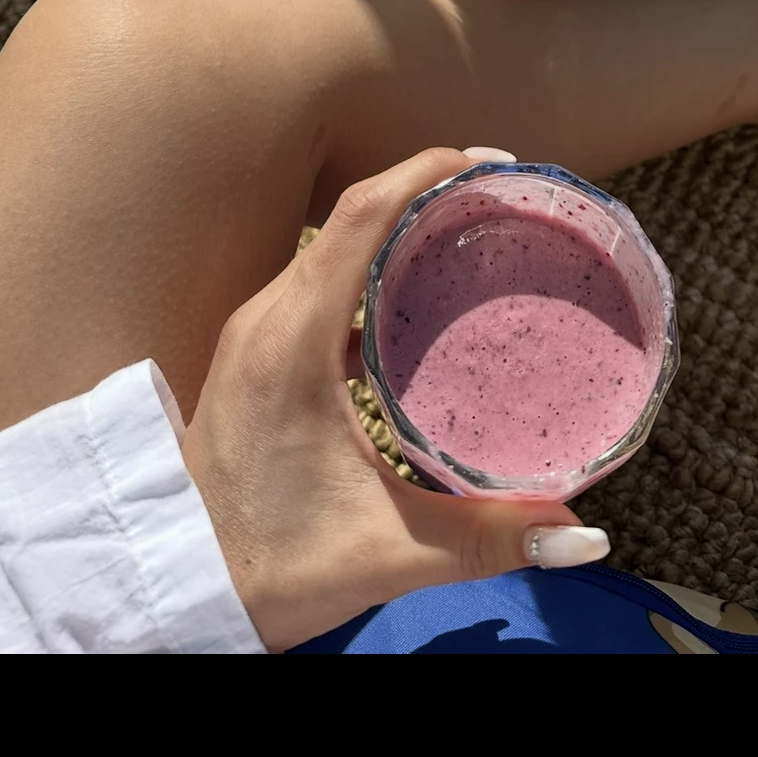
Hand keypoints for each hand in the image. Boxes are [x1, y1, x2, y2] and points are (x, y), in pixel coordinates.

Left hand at [180, 148, 608, 650]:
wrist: (177, 593)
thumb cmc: (268, 568)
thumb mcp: (389, 553)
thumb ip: (489, 539)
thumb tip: (581, 532)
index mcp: (290, 344)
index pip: (359, 216)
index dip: (426, 172)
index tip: (492, 163)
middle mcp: (265, 322)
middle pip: (351, 219)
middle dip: (427, 192)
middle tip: (503, 199)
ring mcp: (253, 337)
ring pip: (331, 248)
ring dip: (398, 229)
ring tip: (471, 236)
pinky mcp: (254, 359)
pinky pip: (318, 284)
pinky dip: (371, 271)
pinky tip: (419, 301)